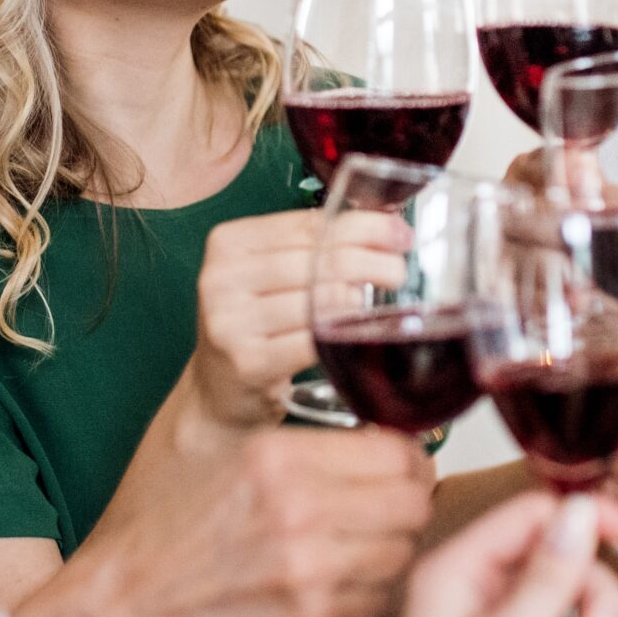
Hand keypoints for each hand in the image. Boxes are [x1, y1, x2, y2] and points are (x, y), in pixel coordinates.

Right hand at [46, 423, 435, 616]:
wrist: (125, 605)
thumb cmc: (169, 530)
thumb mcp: (232, 456)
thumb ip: (308, 449)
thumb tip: (386, 445)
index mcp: (277, 454)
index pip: (396, 449)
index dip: (409, 459)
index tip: (401, 467)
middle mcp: (297, 506)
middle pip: (413, 499)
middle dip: (411, 503)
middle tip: (392, 510)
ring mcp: (307, 566)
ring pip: (405, 550)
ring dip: (396, 550)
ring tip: (369, 548)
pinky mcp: (309, 616)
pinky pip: (381, 598)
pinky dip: (377, 593)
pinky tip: (352, 584)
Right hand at [190, 209, 407, 424]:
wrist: (219, 393)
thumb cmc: (254, 326)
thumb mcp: (267, 276)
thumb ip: (310, 249)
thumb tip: (384, 228)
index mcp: (229, 243)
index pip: (309, 224)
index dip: (362, 226)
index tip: (398, 233)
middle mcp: (222, 278)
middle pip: (318, 259)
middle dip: (371, 261)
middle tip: (399, 270)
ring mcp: (230, 322)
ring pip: (319, 299)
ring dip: (360, 298)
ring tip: (380, 301)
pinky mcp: (247, 362)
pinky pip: (311, 340)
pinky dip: (341, 333)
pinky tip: (358, 330)